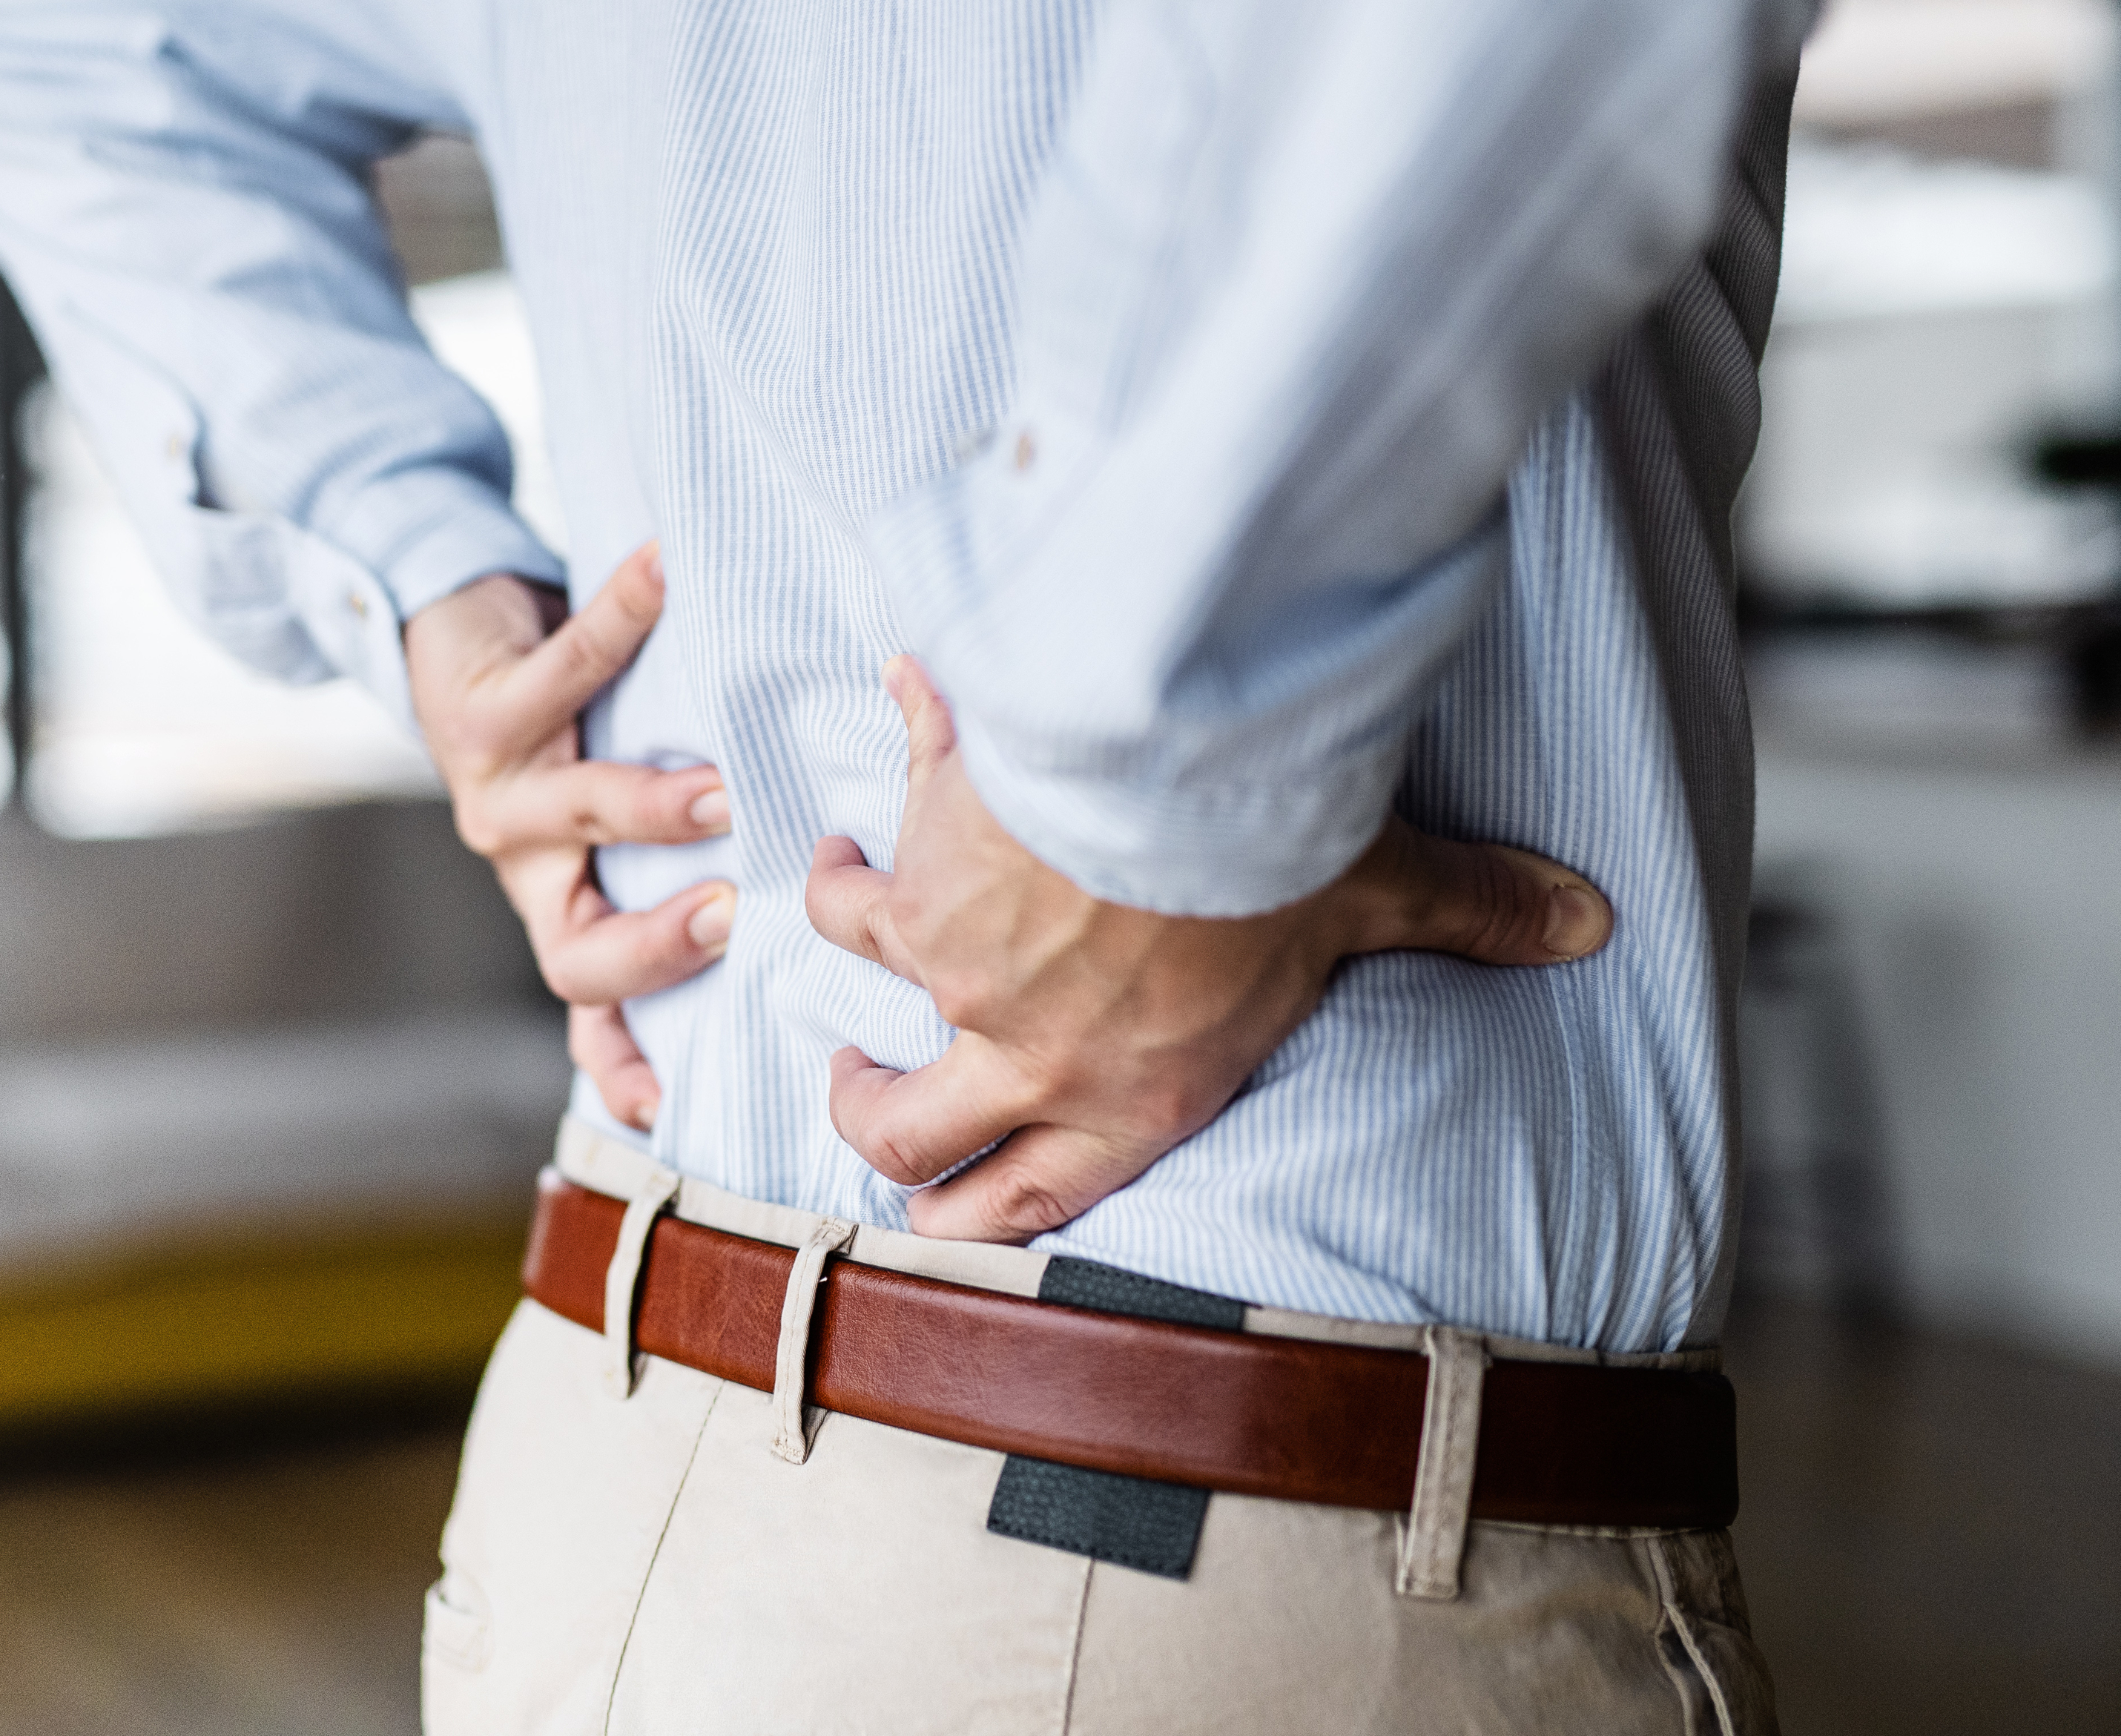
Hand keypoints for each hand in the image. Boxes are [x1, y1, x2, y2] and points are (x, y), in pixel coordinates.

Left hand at [405, 542, 729, 1130]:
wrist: (455, 627)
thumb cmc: (574, 723)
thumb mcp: (623, 809)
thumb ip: (698, 851)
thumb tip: (830, 881)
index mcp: (564, 904)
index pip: (592, 1010)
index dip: (621, 1063)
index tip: (673, 1107)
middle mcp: (528, 869)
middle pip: (575, 953)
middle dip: (653, 947)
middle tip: (733, 916)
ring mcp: (499, 795)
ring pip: (576, 815)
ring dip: (652, 807)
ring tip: (725, 790)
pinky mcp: (480, 710)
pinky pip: (563, 671)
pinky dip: (622, 620)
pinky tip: (668, 573)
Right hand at [804, 656, 1613, 1241]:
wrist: (1172, 770)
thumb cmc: (1278, 845)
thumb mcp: (1384, 885)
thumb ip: (1474, 912)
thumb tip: (1592, 923)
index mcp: (1141, 1100)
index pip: (1028, 1210)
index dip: (969, 1221)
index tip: (936, 1203)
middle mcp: (1038, 1063)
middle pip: (910, 1148)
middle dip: (873, 1127)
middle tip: (862, 1091)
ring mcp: (965, 986)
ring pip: (865, 1008)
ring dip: (849, 948)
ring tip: (850, 887)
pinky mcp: (919, 896)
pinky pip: (857, 880)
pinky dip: (855, 833)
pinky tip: (887, 753)